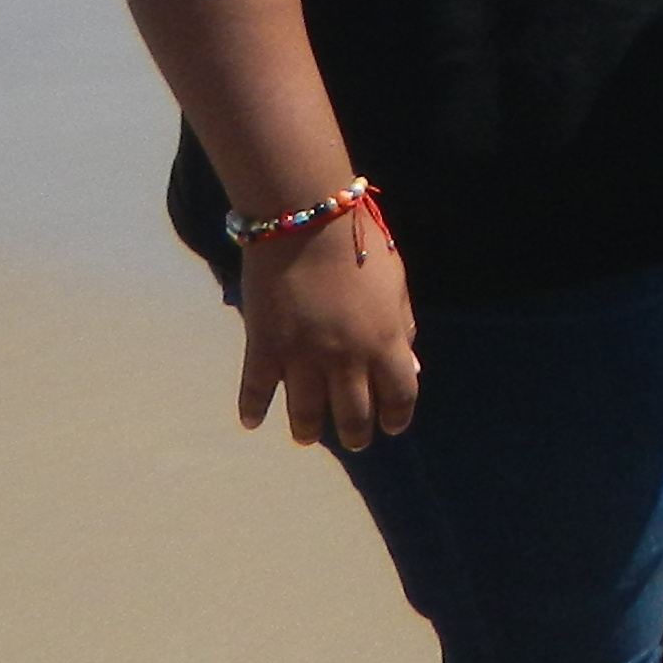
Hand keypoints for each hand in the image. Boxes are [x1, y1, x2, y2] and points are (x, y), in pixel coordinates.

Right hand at [236, 211, 420, 452]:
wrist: (308, 222)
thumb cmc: (360, 247)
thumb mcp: (397, 286)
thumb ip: (403, 328)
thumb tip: (409, 366)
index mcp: (385, 343)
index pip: (399, 396)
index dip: (397, 417)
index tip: (392, 426)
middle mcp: (346, 359)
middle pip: (354, 414)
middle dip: (356, 434)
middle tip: (354, 440)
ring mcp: (302, 357)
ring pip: (306, 413)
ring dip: (309, 431)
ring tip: (307, 437)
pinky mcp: (264, 347)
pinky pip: (256, 389)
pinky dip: (253, 409)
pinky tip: (253, 422)